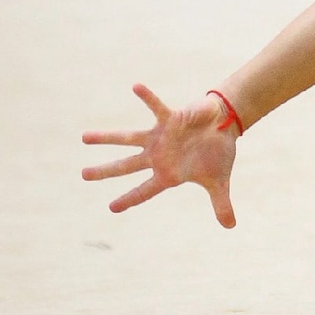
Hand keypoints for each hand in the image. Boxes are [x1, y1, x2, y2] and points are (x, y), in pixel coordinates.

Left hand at [82, 84, 238, 227]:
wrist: (223, 125)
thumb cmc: (217, 153)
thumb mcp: (219, 182)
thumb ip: (221, 203)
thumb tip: (231, 227)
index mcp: (168, 173)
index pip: (145, 190)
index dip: (130, 199)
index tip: (112, 208)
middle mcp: (158, 155)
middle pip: (126, 166)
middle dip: (105, 171)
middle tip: (83, 175)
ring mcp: (160, 137)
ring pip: (128, 138)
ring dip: (107, 138)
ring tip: (84, 138)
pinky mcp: (170, 118)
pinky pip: (156, 107)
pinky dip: (147, 97)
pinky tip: (135, 86)